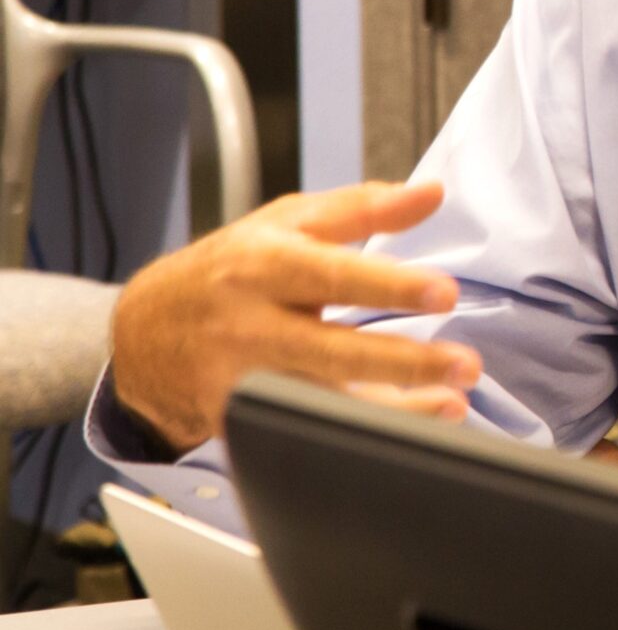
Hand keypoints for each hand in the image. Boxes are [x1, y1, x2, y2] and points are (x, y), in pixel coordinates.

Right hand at [109, 181, 475, 452]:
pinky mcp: (239, 421)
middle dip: (404, 362)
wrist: (141, 333)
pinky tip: (407, 433)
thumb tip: (431, 193)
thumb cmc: (227, 269)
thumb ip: (362, 208)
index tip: (444, 293)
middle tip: (464, 364)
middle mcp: (249, 324)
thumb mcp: (284, 222)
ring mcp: (242, 379)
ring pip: (322, 403)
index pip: (332, 274)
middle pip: (330, 351)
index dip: (389, 285)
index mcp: (263, 265)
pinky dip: (358, 436)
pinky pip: (307, 432)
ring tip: (452, 405)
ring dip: (393, 411)